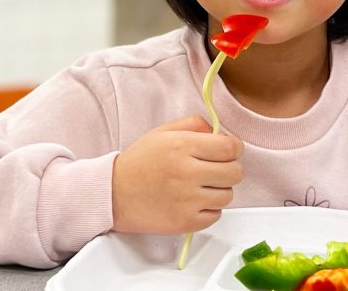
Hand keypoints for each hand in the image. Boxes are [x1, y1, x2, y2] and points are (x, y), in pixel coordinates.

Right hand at [112, 116, 243, 233]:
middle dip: (230, 168)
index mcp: (182, 146)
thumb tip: (219, 131)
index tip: (229, 150)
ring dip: (219, 190)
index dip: (235, 148)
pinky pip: (216, 215)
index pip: (230, 147)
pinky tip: (193, 201)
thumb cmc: (138, 163)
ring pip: (228, 195)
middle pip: (235, 172)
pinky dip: (209, 209)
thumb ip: (194, 125)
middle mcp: (186, 173)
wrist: (113, 194)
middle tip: (215, 168)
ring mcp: (186, 200)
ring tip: (200, 186)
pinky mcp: (185, 222)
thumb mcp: (163, 132)